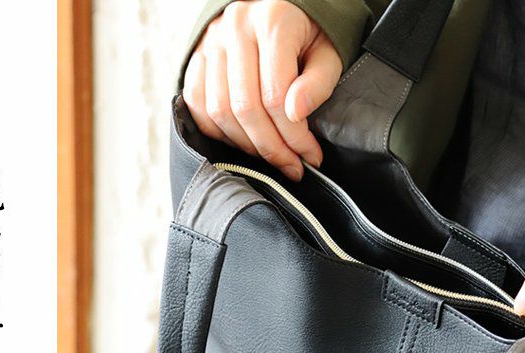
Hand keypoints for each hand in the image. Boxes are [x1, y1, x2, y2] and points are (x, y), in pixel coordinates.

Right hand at [183, 0, 342, 181]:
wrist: (277, 12)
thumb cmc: (307, 38)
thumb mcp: (327, 55)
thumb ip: (318, 83)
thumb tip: (296, 113)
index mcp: (273, 22)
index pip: (276, 96)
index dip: (293, 135)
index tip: (309, 156)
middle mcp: (235, 28)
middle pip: (245, 107)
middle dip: (270, 147)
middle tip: (291, 166)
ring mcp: (211, 43)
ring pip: (219, 111)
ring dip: (245, 145)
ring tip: (270, 155)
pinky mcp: (196, 59)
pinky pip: (198, 107)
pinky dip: (219, 132)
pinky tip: (244, 141)